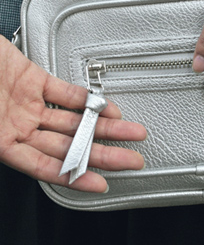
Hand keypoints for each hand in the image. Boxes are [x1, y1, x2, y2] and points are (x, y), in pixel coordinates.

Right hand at [0, 36, 146, 191]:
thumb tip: (8, 152)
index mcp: (2, 142)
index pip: (46, 166)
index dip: (75, 176)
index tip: (100, 183)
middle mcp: (18, 126)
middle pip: (70, 145)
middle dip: (103, 153)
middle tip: (131, 159)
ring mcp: (29, 103)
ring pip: (75, 120)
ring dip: (105, 127)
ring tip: (131, 132)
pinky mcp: (35, 79)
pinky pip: (67, 93)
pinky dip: (88, 100)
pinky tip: (107, 107)